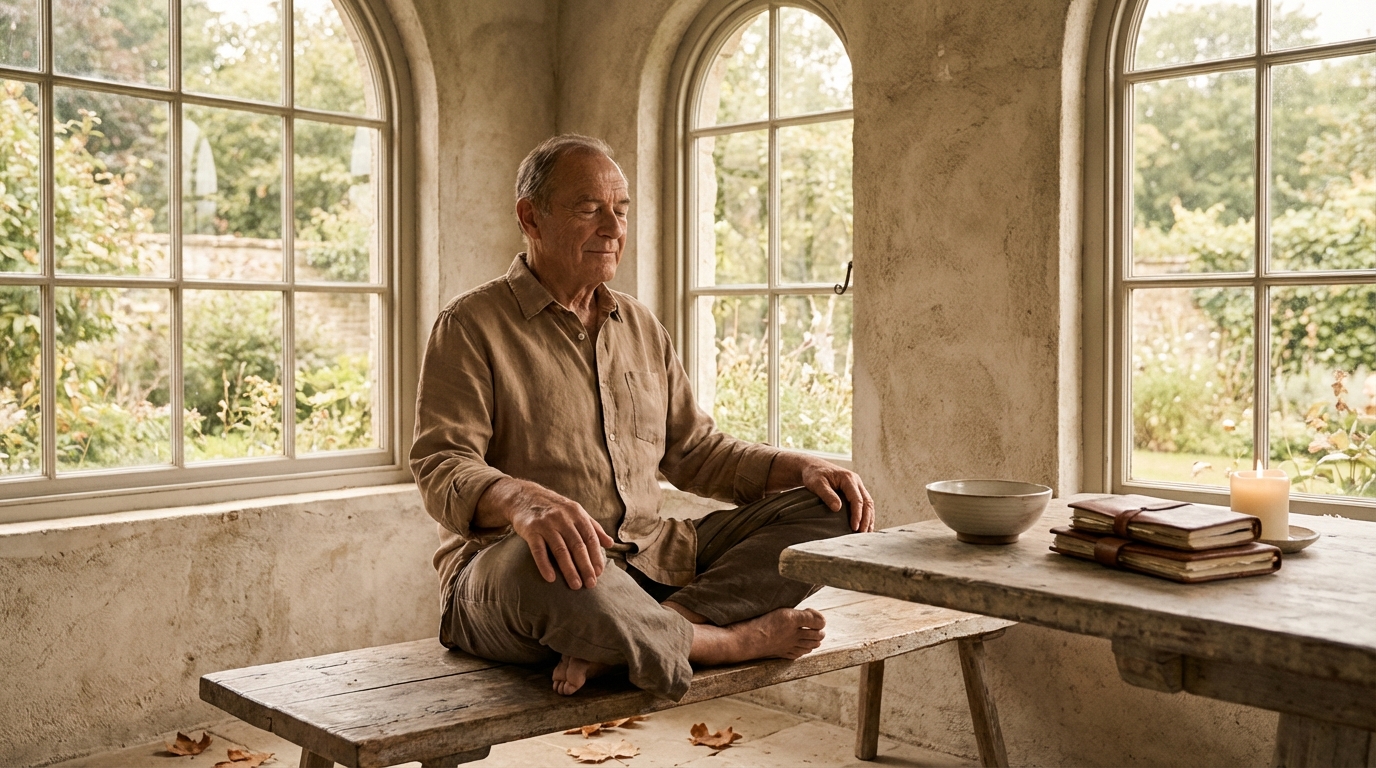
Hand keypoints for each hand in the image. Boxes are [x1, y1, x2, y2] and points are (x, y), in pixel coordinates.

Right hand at [477, 478, 614, 588]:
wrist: (524, 496)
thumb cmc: (554, 508)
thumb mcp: (575, 512)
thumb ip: (593, 527)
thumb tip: (610, 543)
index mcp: (576, 514)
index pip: (590, 537)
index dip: (596, 556)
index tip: (599, 573)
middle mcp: (562, 518)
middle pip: (577, 545)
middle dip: (585, 566)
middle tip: (591, 584)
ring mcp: (546, 523)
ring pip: (560, 550)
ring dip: (569, 569)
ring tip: (575, 585)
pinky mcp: (530, 530)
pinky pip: (538, 550)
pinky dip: (544, 565)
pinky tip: (551, 578)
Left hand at [801, 461, 874, 532]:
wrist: (813, 467)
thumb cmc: (814, 475)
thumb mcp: (817, 483)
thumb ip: (827, 495)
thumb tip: (837, 508)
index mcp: (848, 478)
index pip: (857, 499)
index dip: (857, 514)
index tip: (854, 527)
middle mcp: (856, 482)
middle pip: (867, 502)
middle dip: (866, 519)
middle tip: (861, 534)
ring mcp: (857, 486)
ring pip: (868, 504)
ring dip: (869, 518)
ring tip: (865, 533)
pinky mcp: (855, 491)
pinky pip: (864, 504)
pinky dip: (866, 515)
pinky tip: (864, 526)